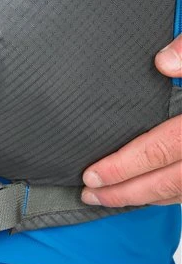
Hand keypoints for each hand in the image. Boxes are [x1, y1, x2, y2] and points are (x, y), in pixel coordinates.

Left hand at [81, 35, 181, 206]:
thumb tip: (163, 64)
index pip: (160, 152)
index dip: (123, 168)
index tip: (92, 175)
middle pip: (168, 184)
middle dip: (126, 194)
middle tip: (90, 196)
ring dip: (147, 199)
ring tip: (112, 198)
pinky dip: (174, 196)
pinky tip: (155, 192)